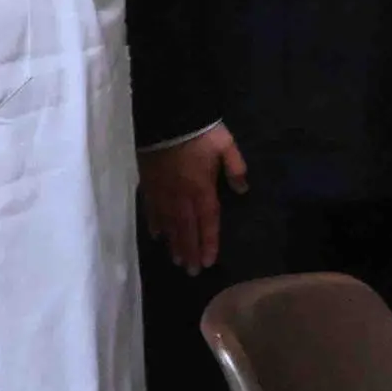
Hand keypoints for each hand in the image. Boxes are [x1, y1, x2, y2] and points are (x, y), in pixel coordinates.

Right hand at [137, 124, 247, 275]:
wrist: (168, 118)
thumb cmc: (201, 132)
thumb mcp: (226, 145)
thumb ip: (235, 168)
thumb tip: (243, 189)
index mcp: (202, 189)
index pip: (207, 221)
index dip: (208, 242)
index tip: (208, 262)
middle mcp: (181, 196)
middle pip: (186, 229)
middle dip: (189, 251)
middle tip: (191, 272)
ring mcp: (162, 192)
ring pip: (169, 224)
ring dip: (174, 243)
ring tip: (176, 260)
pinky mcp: (149, 185)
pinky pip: (151, 210)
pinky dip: (155, 224)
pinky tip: (157, 236)